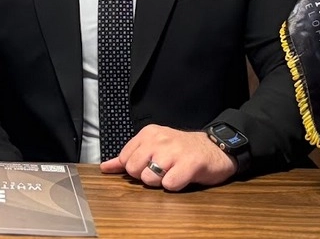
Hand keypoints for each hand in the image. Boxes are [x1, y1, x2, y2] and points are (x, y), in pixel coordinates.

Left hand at [100, 124, 235, 190]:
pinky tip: (182, 177)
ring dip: (160, 182)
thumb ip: (129, 157)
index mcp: (148, 134)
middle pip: (134, 169)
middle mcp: (159, 139)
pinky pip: (170, 184)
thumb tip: (105, 167)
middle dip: (145, 177)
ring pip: (149, 178)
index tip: (149, 165)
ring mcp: (174, 151)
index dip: (135, 169)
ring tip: (172, 173)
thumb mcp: (153, 146)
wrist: (215, 147)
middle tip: (161, 171)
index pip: (125, 158)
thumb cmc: (181, 150)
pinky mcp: (190, 164)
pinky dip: (174, 186)